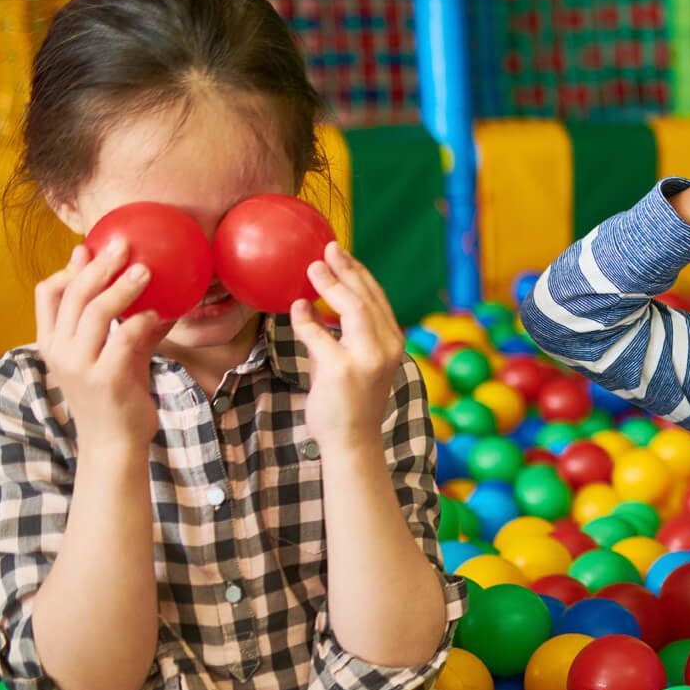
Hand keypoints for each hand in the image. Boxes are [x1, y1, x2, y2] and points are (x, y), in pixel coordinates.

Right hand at [35, 240, 164, 448]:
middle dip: (98, 266)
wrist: (114, 444)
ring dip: (122, 287)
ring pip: (95, 313)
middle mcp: (59, 351)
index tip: (90, 250)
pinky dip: (140, 322)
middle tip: (123, 245)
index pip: (47, 294)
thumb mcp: (115, 356)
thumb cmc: (116, 396)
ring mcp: (80, 366)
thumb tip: (151, 296)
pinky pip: (123, 340)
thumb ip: (124, 326)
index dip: (68, 268)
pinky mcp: (106, 380)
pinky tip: (159, 314)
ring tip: (145, 271)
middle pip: (72, 295)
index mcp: (53, 342)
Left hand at [292, 243, 405, 451]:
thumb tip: (312, 306)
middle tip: (327, 248)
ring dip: (330, 283)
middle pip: (367, 297)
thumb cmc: (350, 401)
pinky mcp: (342, 369)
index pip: (378, 299)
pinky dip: (305, 318)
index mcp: (393, 343)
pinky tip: (296, 308)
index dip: (360, 273)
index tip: (342, 254)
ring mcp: (366, 358)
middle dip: (346, 269)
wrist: (353, 441)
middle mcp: (386, 347)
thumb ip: (342, 334)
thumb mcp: (354, 361)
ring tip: (312, 267)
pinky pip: (319, 333)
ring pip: (351, 307)